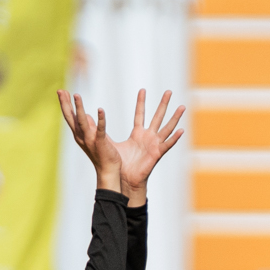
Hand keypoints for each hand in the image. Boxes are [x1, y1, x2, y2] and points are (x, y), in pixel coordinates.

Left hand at [56, 87, 186, 206]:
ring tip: (182, 107)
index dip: (141, 102)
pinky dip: (174, 138)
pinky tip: (181, 130)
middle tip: (169, 91)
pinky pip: (167, 144)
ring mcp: (154, 144)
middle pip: (157, 116)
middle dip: (163, 104)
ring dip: (175, 118)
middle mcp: (148, 137)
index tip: (143, 90)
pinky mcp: (157, 153)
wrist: (124, 180)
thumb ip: (101, 131)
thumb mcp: (110, 143)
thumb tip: (87, 119)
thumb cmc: (119, 164)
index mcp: (138, 134)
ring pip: (166, 128)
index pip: (140, 114)